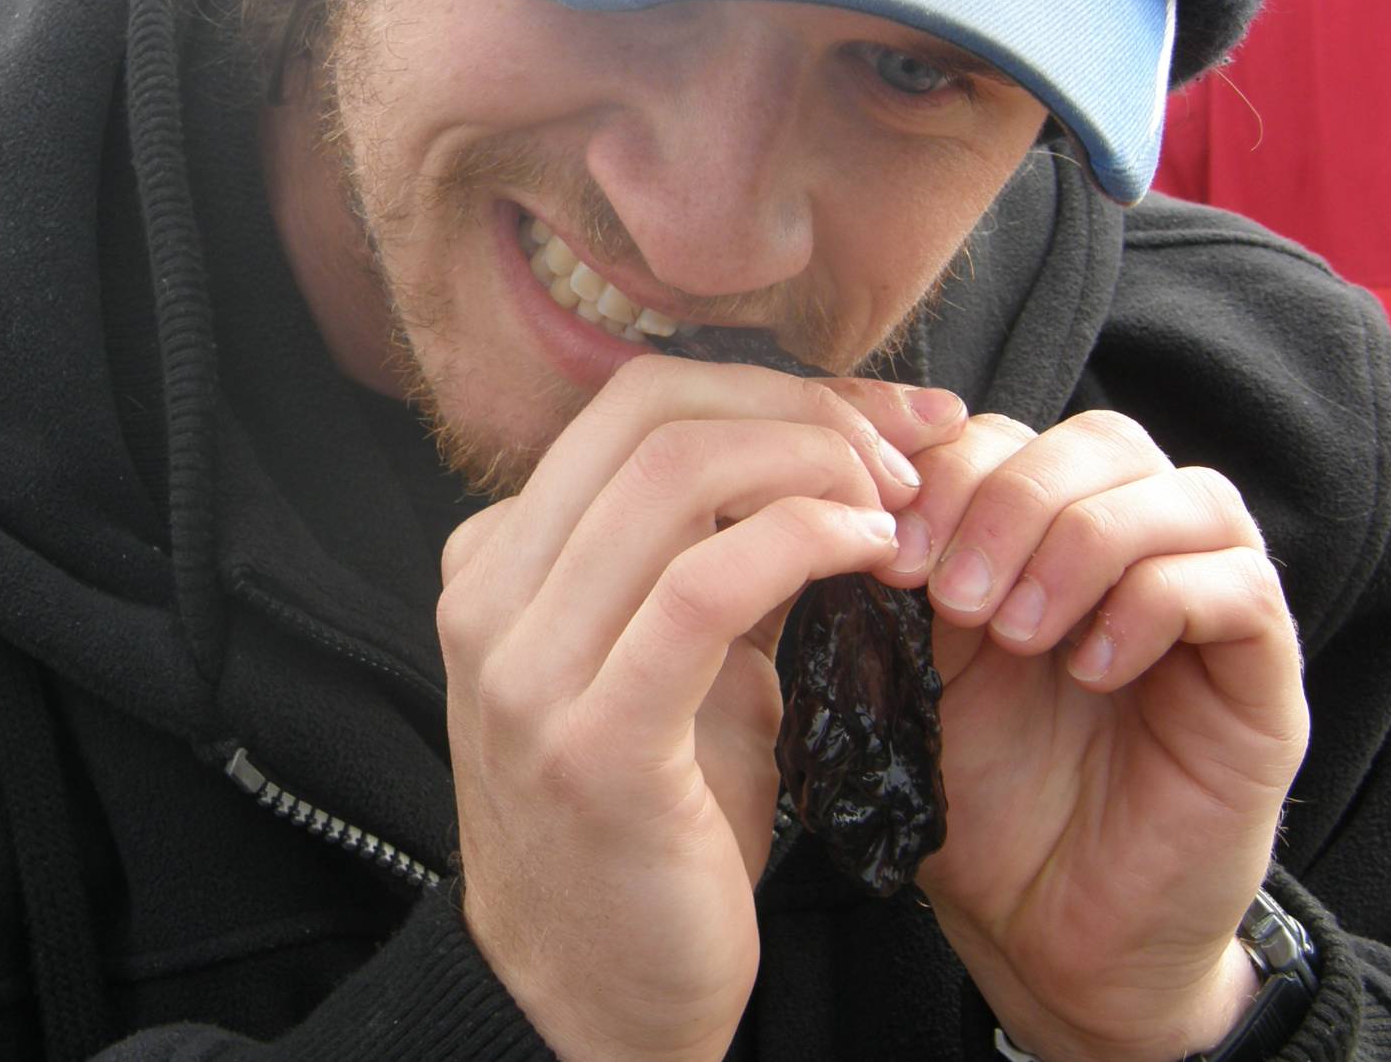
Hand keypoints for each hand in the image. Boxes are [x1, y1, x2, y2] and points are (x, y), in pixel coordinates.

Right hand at [436, 359, 968, 1061]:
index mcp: (499, 560)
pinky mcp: (590, 741)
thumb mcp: (668, 671)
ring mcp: (523, 667)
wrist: (591, 1006)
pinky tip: (870, 552)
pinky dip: (803, 539)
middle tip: (902, 450)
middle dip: (797, 406)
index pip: (631, 406)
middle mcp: (488, 594)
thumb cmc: (649, 835)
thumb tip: (827, 464)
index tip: (879, 421)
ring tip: (898, 505)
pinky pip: (701, 587)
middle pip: (647, 410)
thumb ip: (710, 564)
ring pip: (672, 473)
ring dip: (813, 462)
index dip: (768, 389)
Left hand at [901, 412, 1307, 1061]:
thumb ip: (895, 580)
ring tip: (1017, 637)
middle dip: (1009, 500)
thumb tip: (849, 497)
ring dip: (1080, 546)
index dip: (947, 469)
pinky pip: (1240, 584)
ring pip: (1184, 492)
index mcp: (1039, 534)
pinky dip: (1156, 605)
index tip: (888, 549)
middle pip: (1099, 440)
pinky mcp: (1266, 673)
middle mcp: (1134, 548)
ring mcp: (1210, 602)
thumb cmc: (978, 797)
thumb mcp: (914, 670)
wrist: (1051, 931)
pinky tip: (1091, 671)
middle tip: (951, 596)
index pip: (1011, 432)